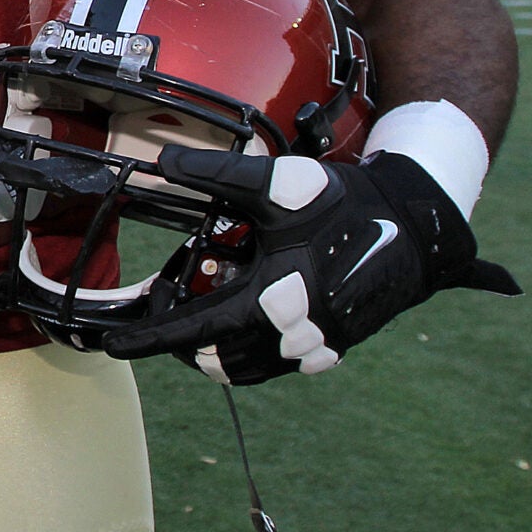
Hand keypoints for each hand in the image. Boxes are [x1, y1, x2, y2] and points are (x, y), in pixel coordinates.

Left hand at [102, 150, 517, 384]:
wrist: (414, 224)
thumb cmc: (343, 203)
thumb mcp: (276, 184)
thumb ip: (216, 173)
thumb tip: (163, 161)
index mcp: (274, 297)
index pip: (196, 330)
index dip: (152, 338)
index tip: (117, 345)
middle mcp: (294, 334)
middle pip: (213, 357)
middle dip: (181, 336)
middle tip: (167, 299)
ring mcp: (316, 348)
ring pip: (243, 370)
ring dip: (213, 347)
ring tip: (204, 304)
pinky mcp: (334, 350)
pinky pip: (274, 367)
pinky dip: (247, 351)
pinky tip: (245, 313)